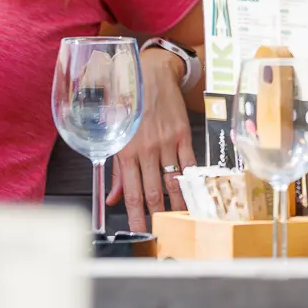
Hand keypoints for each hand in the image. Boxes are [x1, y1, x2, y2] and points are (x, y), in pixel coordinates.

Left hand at [106, 48, 196, 232]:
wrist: (151, 74)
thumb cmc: (129, 103)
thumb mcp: (116, 135)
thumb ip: (115, 170)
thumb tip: (112, 199)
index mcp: (126, 152)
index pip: (131, 193)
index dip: (135, 216)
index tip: (139, 232)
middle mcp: (146, 149)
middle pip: (152, 192)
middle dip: (156, 216)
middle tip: (161, 233)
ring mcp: (165, 142)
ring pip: (173, 181)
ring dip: (177, 204)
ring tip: (180, 221)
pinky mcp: (182, 134)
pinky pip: (189, 163)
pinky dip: (192, 180)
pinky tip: (195, 194)